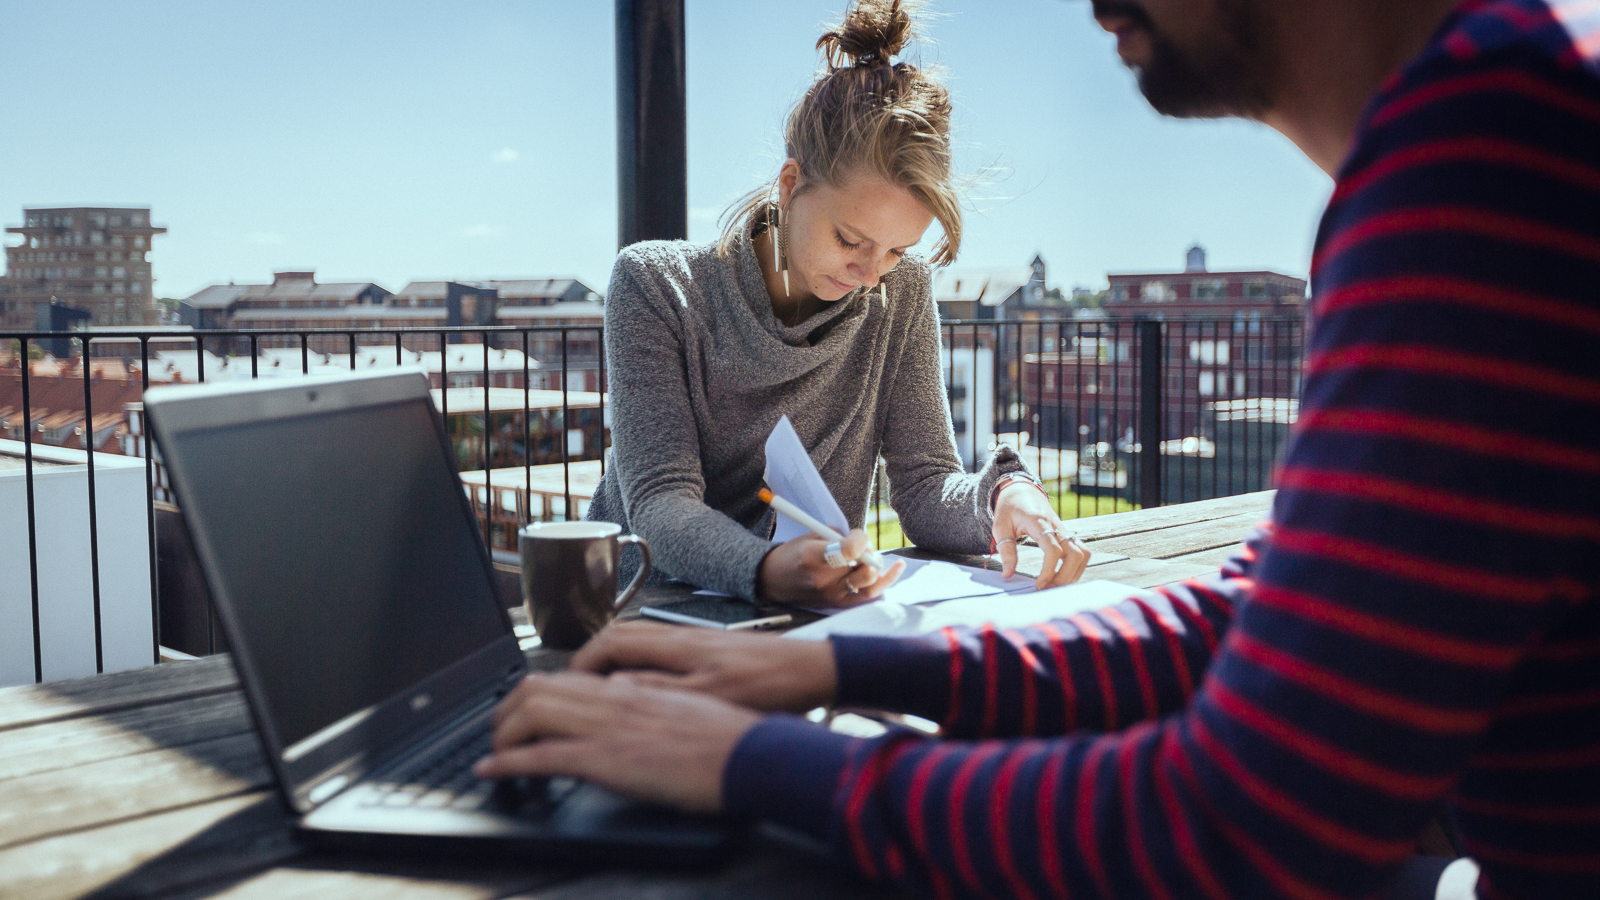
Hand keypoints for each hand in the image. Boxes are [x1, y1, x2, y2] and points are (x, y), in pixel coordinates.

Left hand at [475, 671, 759, 812]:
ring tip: (492, 750)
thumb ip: (654, 702)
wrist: (753, 754)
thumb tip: (627, 700)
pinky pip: (542, 755)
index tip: (527, 708)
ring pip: (534, 711)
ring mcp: (609, 727)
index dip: (539, 690)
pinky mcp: (606, 758)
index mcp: (636, 687)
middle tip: (499, 729)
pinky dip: (509, 762)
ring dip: (502, 732)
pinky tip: (491, 770)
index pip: (572, 676)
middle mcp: (616, 698)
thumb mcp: (689, 709)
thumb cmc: (732, 738)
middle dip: (508, 708)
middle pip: (542, 686)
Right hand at [572, 620, 837, 711]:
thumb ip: (660, 691)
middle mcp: (683, 635)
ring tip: (602, 688)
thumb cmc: (770, 685)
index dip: (583, 662)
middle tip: (575, 688)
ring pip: (641, 641)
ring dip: (615, 660)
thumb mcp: (710, 696)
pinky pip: (660, 650)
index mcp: (678, 643)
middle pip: (622, 635)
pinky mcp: (713, 650)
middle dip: (592, 658)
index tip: (568, 687)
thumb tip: (614, 687)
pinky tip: (646, 687)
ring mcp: (699, 641)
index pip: (612, 640)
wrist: (814, 671)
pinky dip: (639, 664)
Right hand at [757, 528, 905, 607]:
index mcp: (813, 559)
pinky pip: (869, 595)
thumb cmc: (793, 554)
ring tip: (869, 557)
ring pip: (870, 580)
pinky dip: (886, 581)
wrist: (773, 581)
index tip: (856, 536)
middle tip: (860, 547)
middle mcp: (823, 581)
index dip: (859, 539)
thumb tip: (863, 542)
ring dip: (875, 564)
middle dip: (867, 551)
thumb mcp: (810, 536)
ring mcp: (832, 596)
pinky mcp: (838, 604)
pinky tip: (897, 568)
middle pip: (862, 565)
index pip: (849, 550)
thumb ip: (838, 536)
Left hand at [993, 483, 1089, 589]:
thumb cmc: (1009, 509)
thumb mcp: (1000, 527)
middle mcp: (1057, 525)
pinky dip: (1076, 568)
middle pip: (1075, 553)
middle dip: (1065, 576)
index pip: (1053, 549)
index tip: (1039, 585)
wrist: (1021, 490)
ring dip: (1074, 573)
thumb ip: (1006, 550)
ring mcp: (1065, 529)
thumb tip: (1008, 574)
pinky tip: (1062, 577)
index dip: (1049, 570)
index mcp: (1038, 522)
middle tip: (1048, 589)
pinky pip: (1081, 552)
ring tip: (1055, 585)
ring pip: (1083, 553)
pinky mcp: (1068, 534)